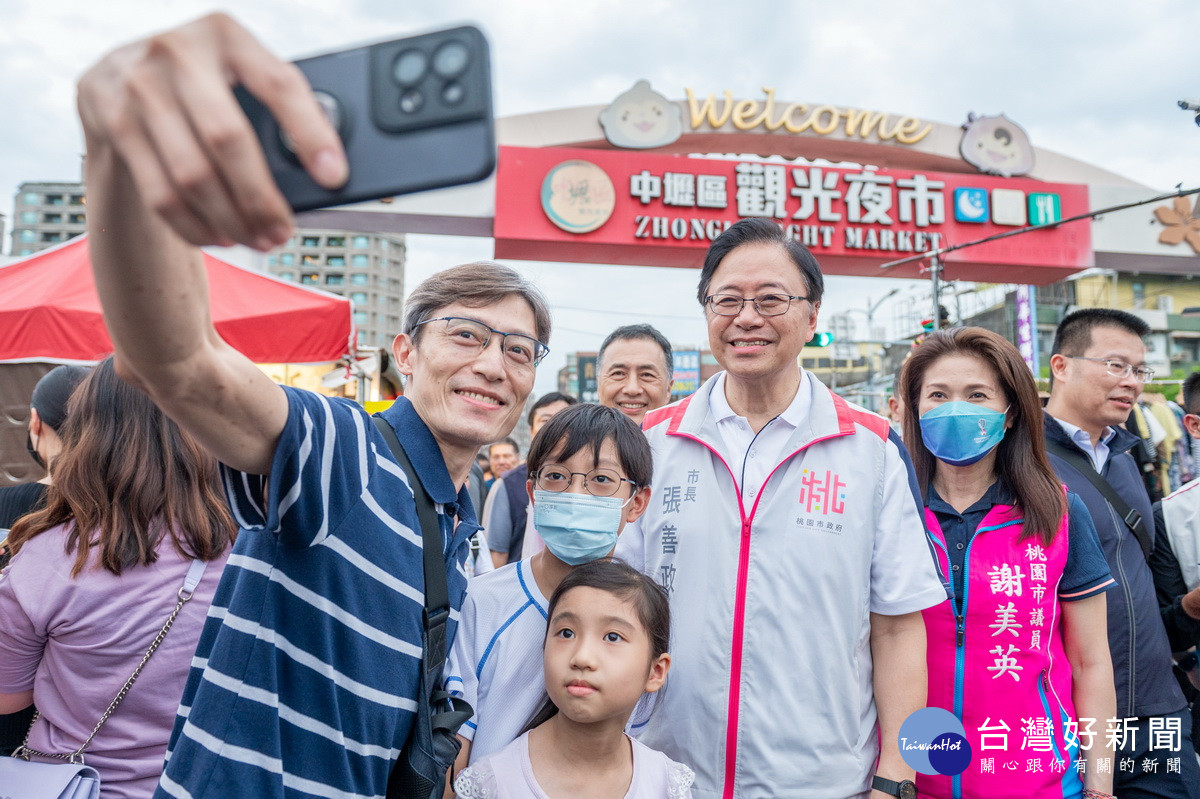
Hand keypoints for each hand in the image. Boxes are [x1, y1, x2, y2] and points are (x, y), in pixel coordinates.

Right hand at [77, 12, 347, 249]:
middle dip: (261, 199)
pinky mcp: (114, 122)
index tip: (333, 178)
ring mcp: (139, 86)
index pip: (279, 84)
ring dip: (230, 221)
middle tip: (283, 232)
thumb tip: (320, 174)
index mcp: (226, 35)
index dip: (311, 134)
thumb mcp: (237, 73)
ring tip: (257, 240)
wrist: (117, 73)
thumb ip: (273, 110)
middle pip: (228, 140)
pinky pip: (160, 193)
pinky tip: (219, 237)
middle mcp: (178, 54)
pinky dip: (194, 226)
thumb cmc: (202, 82)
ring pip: (192, 175)